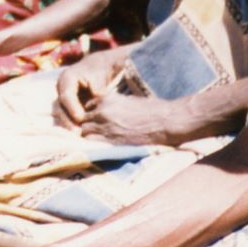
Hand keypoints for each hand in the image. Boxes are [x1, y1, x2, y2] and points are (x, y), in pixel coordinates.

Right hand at [53, 48, 130, 127]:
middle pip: (60, 106)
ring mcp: (62, 96)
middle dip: (67, 120)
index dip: (72, 107)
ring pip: (61, 113)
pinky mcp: (66, 105)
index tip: (80, 118)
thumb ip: (96, 90)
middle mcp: (61, 88)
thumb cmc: (99, 71)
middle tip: (76, 133)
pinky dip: (71, 124)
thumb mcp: (98, 77)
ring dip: (68, 125)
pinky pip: (66, 115)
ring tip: (77, 136)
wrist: (98, 67)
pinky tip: (78, 134)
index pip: (66, 95)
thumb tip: (96, 100)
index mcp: (67, 78)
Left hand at [79, 93, 195, 148]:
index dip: (91, 113)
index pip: (88, 106)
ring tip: (97, 140)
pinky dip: (92, 145)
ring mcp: (105, 127)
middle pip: (83, 119)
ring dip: (88, 135)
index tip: (95, 119)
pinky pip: (92, 143)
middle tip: (94, 132)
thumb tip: (109, 112)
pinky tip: (99, 146)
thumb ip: (114, 105)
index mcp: (107, 99)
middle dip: (87, 125)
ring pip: (84, 132)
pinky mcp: (111, 141)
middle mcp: (102, 112)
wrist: (164, 121)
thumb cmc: (151, 109)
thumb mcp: (128, 101)